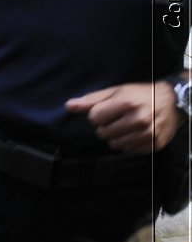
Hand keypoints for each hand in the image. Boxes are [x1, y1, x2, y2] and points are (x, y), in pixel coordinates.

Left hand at [65, 82, 180, 153]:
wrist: (172, 102)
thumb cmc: (140, 94)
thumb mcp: (116, 91)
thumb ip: (92, 100)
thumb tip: (69, 106)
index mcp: (126, 103)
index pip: (94, 117)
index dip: (97, 114)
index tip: (107, 110)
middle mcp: (138, 119)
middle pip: (103, 132)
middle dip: (105, 126)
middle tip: (117, 118)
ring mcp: (148, 133)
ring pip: (115, 144)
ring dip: (115, 136)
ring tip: (124, 126)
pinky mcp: (155, 144)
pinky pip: (129, 150)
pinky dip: (128, 144)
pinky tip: (134, 133)